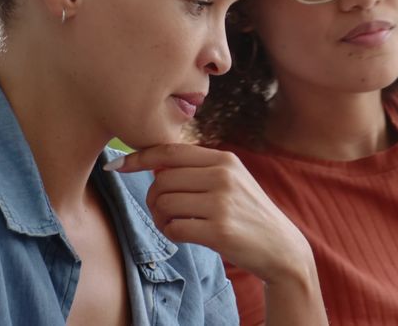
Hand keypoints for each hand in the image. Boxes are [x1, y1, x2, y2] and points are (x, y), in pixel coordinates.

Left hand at [108, 144, 312, 284]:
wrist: (280, 246)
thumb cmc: (248, 213)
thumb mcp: (232, 180)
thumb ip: (199, 169)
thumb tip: (154, 164)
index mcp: (224, 159)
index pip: (170, 151)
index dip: (139, 158)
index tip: (117, 166)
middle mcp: (223, 176)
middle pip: (162, 180)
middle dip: (154, 198)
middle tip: (165, 211)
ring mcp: (222, 203)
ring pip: (164, 204)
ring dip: (162, 218)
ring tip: (176, 224)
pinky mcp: (219, 230)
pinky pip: (174, 229)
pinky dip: (172, 234)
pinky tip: (184, 235)